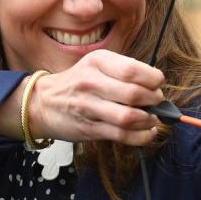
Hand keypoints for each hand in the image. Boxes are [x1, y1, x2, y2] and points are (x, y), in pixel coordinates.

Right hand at [0, 50, 164, 145]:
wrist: (43, 103)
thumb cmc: (77, 82)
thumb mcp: (96, 64)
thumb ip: (123, 70)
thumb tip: (156, 84)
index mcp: (97, 62)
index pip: (133, 70)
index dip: (153, 79)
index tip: (158, 83)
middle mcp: (91, 83)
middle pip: (133, 94)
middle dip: (154, 100)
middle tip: (157, 101)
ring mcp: (89, 107)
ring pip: (129, 117)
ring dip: (148, 120)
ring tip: (152, 118)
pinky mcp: (89, 129)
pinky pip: (122, 135)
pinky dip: (141, 137)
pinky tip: (147, 133)